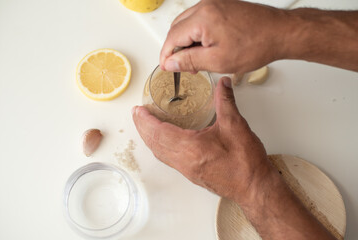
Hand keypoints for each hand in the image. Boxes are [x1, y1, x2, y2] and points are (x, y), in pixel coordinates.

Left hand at [132, 77, 336, 239]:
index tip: (138, 110)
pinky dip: (160, 147)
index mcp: (190, 148)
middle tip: (137, 115)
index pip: (159, 132)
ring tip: (146, 125)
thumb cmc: (246, 163)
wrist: (254, 188)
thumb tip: (222, 83)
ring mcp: (186, 170)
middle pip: (155, 144)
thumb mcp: (235, 126)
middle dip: (143, 128)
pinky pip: (168, 159)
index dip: (146, 120)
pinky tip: (164, 141)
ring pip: (160, 153)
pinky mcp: (192, 174)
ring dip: (150, 138)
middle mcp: (184, 161)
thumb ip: (225, 101)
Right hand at [159, 0, 288, 73]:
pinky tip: (206, 48)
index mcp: (202, 18)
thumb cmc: (256, 45)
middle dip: (176, 49)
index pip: (172, 37)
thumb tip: (170, 63)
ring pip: (188, 24)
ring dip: (187, 42)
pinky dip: (198, 34)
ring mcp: (214, 3)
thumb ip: (189, 61)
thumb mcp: (217, 61)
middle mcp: (206, 6)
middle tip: (183, 67)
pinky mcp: (222, 6)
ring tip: (197, 60)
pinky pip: (200, 19)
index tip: (167, 68)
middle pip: (178, 28)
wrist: (280, 33)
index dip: (167, 55)